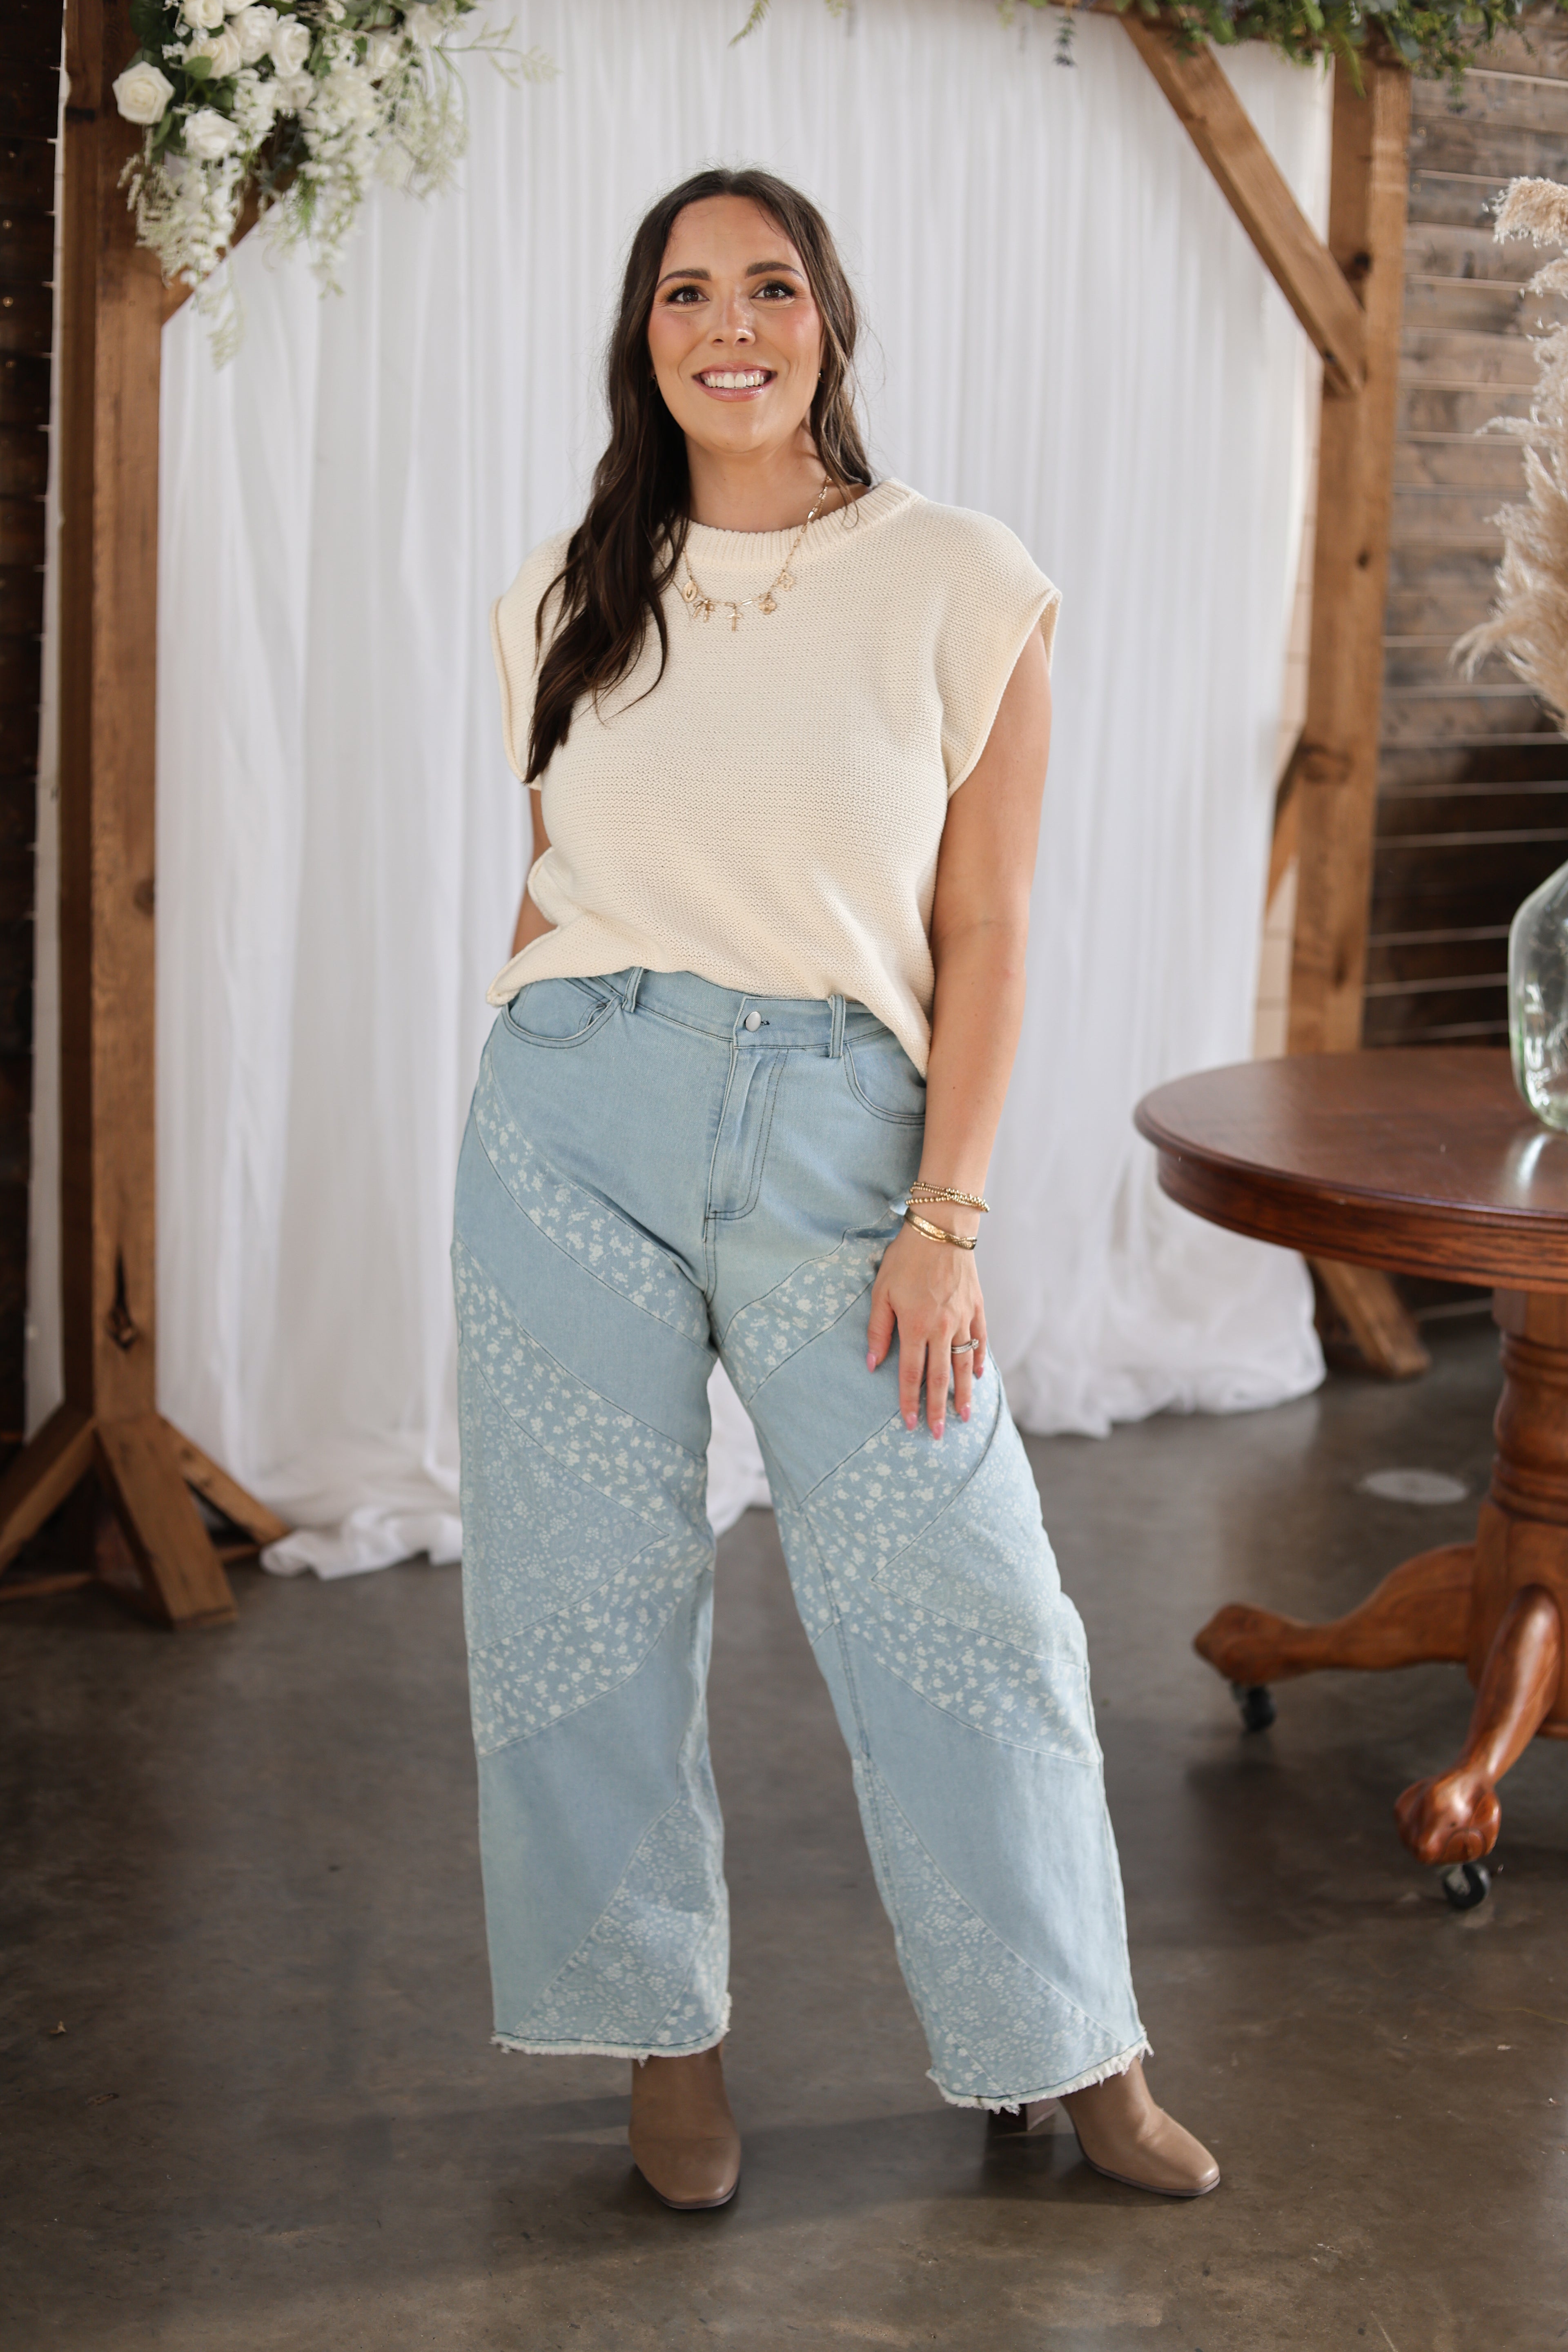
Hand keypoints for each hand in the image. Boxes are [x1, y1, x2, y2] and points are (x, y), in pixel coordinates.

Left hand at [866, 1222, 986, 1438]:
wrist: (940, 1229)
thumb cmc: (904, 1259)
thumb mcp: (881, 1292)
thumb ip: (878, 1331)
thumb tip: (873, 1365)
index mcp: (915, 1326)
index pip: (912, 1374)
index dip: (910, 1402)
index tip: (909, 1424)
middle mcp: (942, 1328)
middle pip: (941, 1378)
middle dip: (938, 1409)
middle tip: (938, 1434)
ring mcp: (962, 1318)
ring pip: (964, 1364)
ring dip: (963, 1393)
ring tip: (964, 1417)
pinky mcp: (976, 1306)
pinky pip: (980, 1339)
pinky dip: (979, 1360)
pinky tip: (978, 1377)